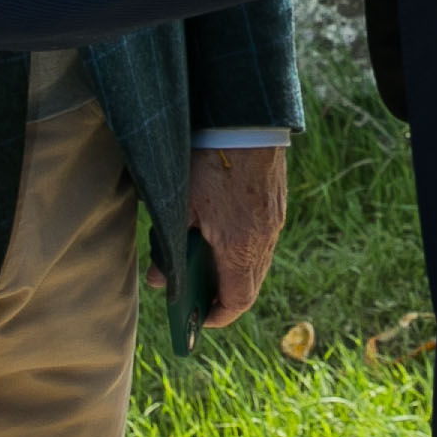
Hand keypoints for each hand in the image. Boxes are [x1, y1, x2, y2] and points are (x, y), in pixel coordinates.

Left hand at [175, 146, 287, 330]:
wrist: (246, 116)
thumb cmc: (209, 160)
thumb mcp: (180, 205)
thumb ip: (170, 248)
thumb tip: (160, 280)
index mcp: (240, 247)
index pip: (237, 301)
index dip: (218, 316)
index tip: (198, 319)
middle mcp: (264, 238)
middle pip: (249, 284)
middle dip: (222, 295)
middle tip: (195, 294)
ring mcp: (274, 219)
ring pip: (257, 261)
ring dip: (233, 269)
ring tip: (203, 262)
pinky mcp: (276, 200)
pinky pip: (263, 238)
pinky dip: (243, 247)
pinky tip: (220, 231)